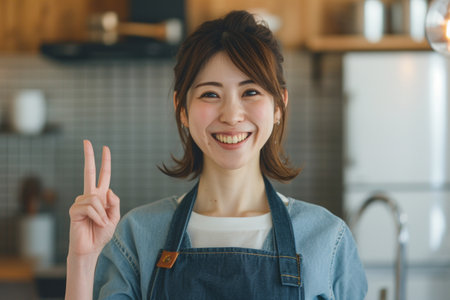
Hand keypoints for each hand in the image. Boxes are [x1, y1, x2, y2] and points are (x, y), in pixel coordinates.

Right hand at [68, 140, 119, 256]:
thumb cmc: (101, 233)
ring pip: (96, 199)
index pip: (103, 175)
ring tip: (99, 224)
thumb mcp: (115, 217)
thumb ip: (114, 203)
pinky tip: (93, 224)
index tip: (105, 148)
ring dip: (102, 214)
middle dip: (89, 156)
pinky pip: (90, 207)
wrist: (90, 248)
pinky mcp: (74, 210)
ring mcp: (80, 202)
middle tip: (86, 141)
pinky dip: (96, 217)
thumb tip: (106, 190)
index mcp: (101, 196)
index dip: (105, 162)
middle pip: (89, 172)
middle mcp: (90, 196)